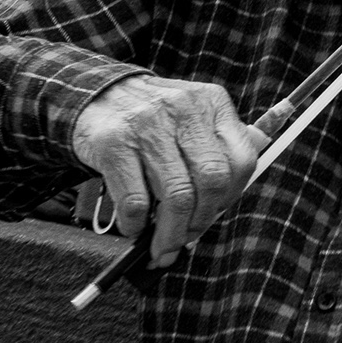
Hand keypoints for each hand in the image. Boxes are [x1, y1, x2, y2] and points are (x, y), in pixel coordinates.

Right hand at [69, 74, 268, 266]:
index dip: (232, 197)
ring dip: (170, 235)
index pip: (243, 159)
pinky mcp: (114, 143)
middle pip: (212, 180)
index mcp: (212, 103)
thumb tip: (235, 194)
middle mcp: (183, 108)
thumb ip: (219, 147)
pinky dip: (137, 226)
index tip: (214, 214)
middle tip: (186, 238)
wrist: (99, 96)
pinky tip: (134, 226)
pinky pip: (136, 202)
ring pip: (176, 196)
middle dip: (202, 221)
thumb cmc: (155, 119)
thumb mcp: (194, 117)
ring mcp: (147, 124)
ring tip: (162, 247)